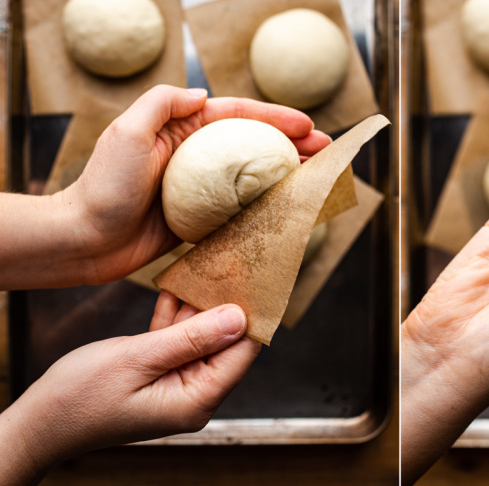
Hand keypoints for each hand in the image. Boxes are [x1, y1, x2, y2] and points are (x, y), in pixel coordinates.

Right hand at [0, 290, 259, 484]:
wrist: (38, 422)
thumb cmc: (81, 397)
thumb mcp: (139, 359)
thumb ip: (191, 338)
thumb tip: (239, 317)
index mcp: (197, 400)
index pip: (243, 352)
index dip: (251, 313)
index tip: (255, 276)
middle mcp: (194, 395)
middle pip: (225, 342)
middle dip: (224, 303)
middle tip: (229, 260)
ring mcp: (177, 384)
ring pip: (201, 337)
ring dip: (197, 306)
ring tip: (205, 265)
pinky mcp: (161, 375)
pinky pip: (178, 340)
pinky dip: (175, 316)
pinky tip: (174, 287)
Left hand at [65, 84, 330, 284]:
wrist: (83, 240)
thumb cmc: (102, 186)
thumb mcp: (127, 132)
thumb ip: (163, 104)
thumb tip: (203, 94)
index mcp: (182, 130)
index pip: (238, 116)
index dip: (275, 117)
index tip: (307, 125)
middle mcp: (195, 155)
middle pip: (255, 144)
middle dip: (293, 145)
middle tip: (327, 151)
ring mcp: (200, 188)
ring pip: (254, 175)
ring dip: (288, 175)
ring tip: (319, 177)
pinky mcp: (199, 218)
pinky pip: (241, 208)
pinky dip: (267, 205)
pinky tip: (289, 208)